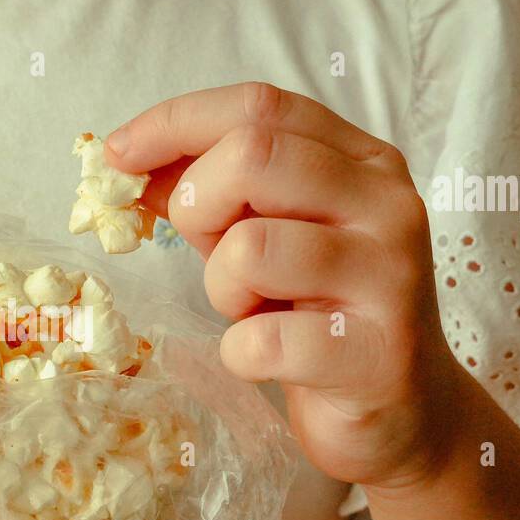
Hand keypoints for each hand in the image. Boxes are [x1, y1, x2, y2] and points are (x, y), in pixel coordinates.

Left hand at [105, 82, 469, 487]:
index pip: (260, 106)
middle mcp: (385, 204)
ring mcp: (387, 277)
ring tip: (251, 311)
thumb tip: (126, 160)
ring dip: (221, 288)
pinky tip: (271, 360)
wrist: (402, 413)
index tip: (117, 154)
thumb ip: (211, 192)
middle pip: (254, 154)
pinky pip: (263, 340)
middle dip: (198, 203)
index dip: (177, 122)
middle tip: (205, 250)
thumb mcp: (264, 235)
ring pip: (251, 247)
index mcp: (361, 161)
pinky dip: (241, 353)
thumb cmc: (322, 314)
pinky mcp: (373, 354)